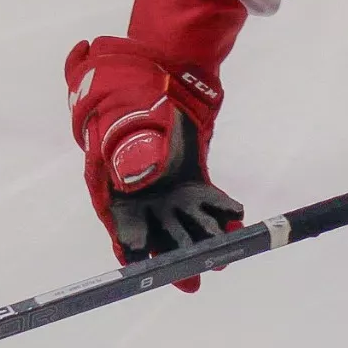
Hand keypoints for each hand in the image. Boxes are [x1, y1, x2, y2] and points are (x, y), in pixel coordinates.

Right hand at [66, 36, 242, 289]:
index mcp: (109, 183)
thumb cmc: (132, 90)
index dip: (130, 247)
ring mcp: (165, 190)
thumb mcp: (128, 115)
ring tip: (222, 257)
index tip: (141, 264)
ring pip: (183, 224)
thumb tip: (138, 180)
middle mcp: (137, 195)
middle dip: (172, 258)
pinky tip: (238, 218)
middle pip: (153, 235)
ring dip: (202, 242)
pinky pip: (207, 202)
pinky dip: (220, 211)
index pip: (117, 224)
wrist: (162, 69)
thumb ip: (132, 148)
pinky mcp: (191, 180)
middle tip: (192, 278)